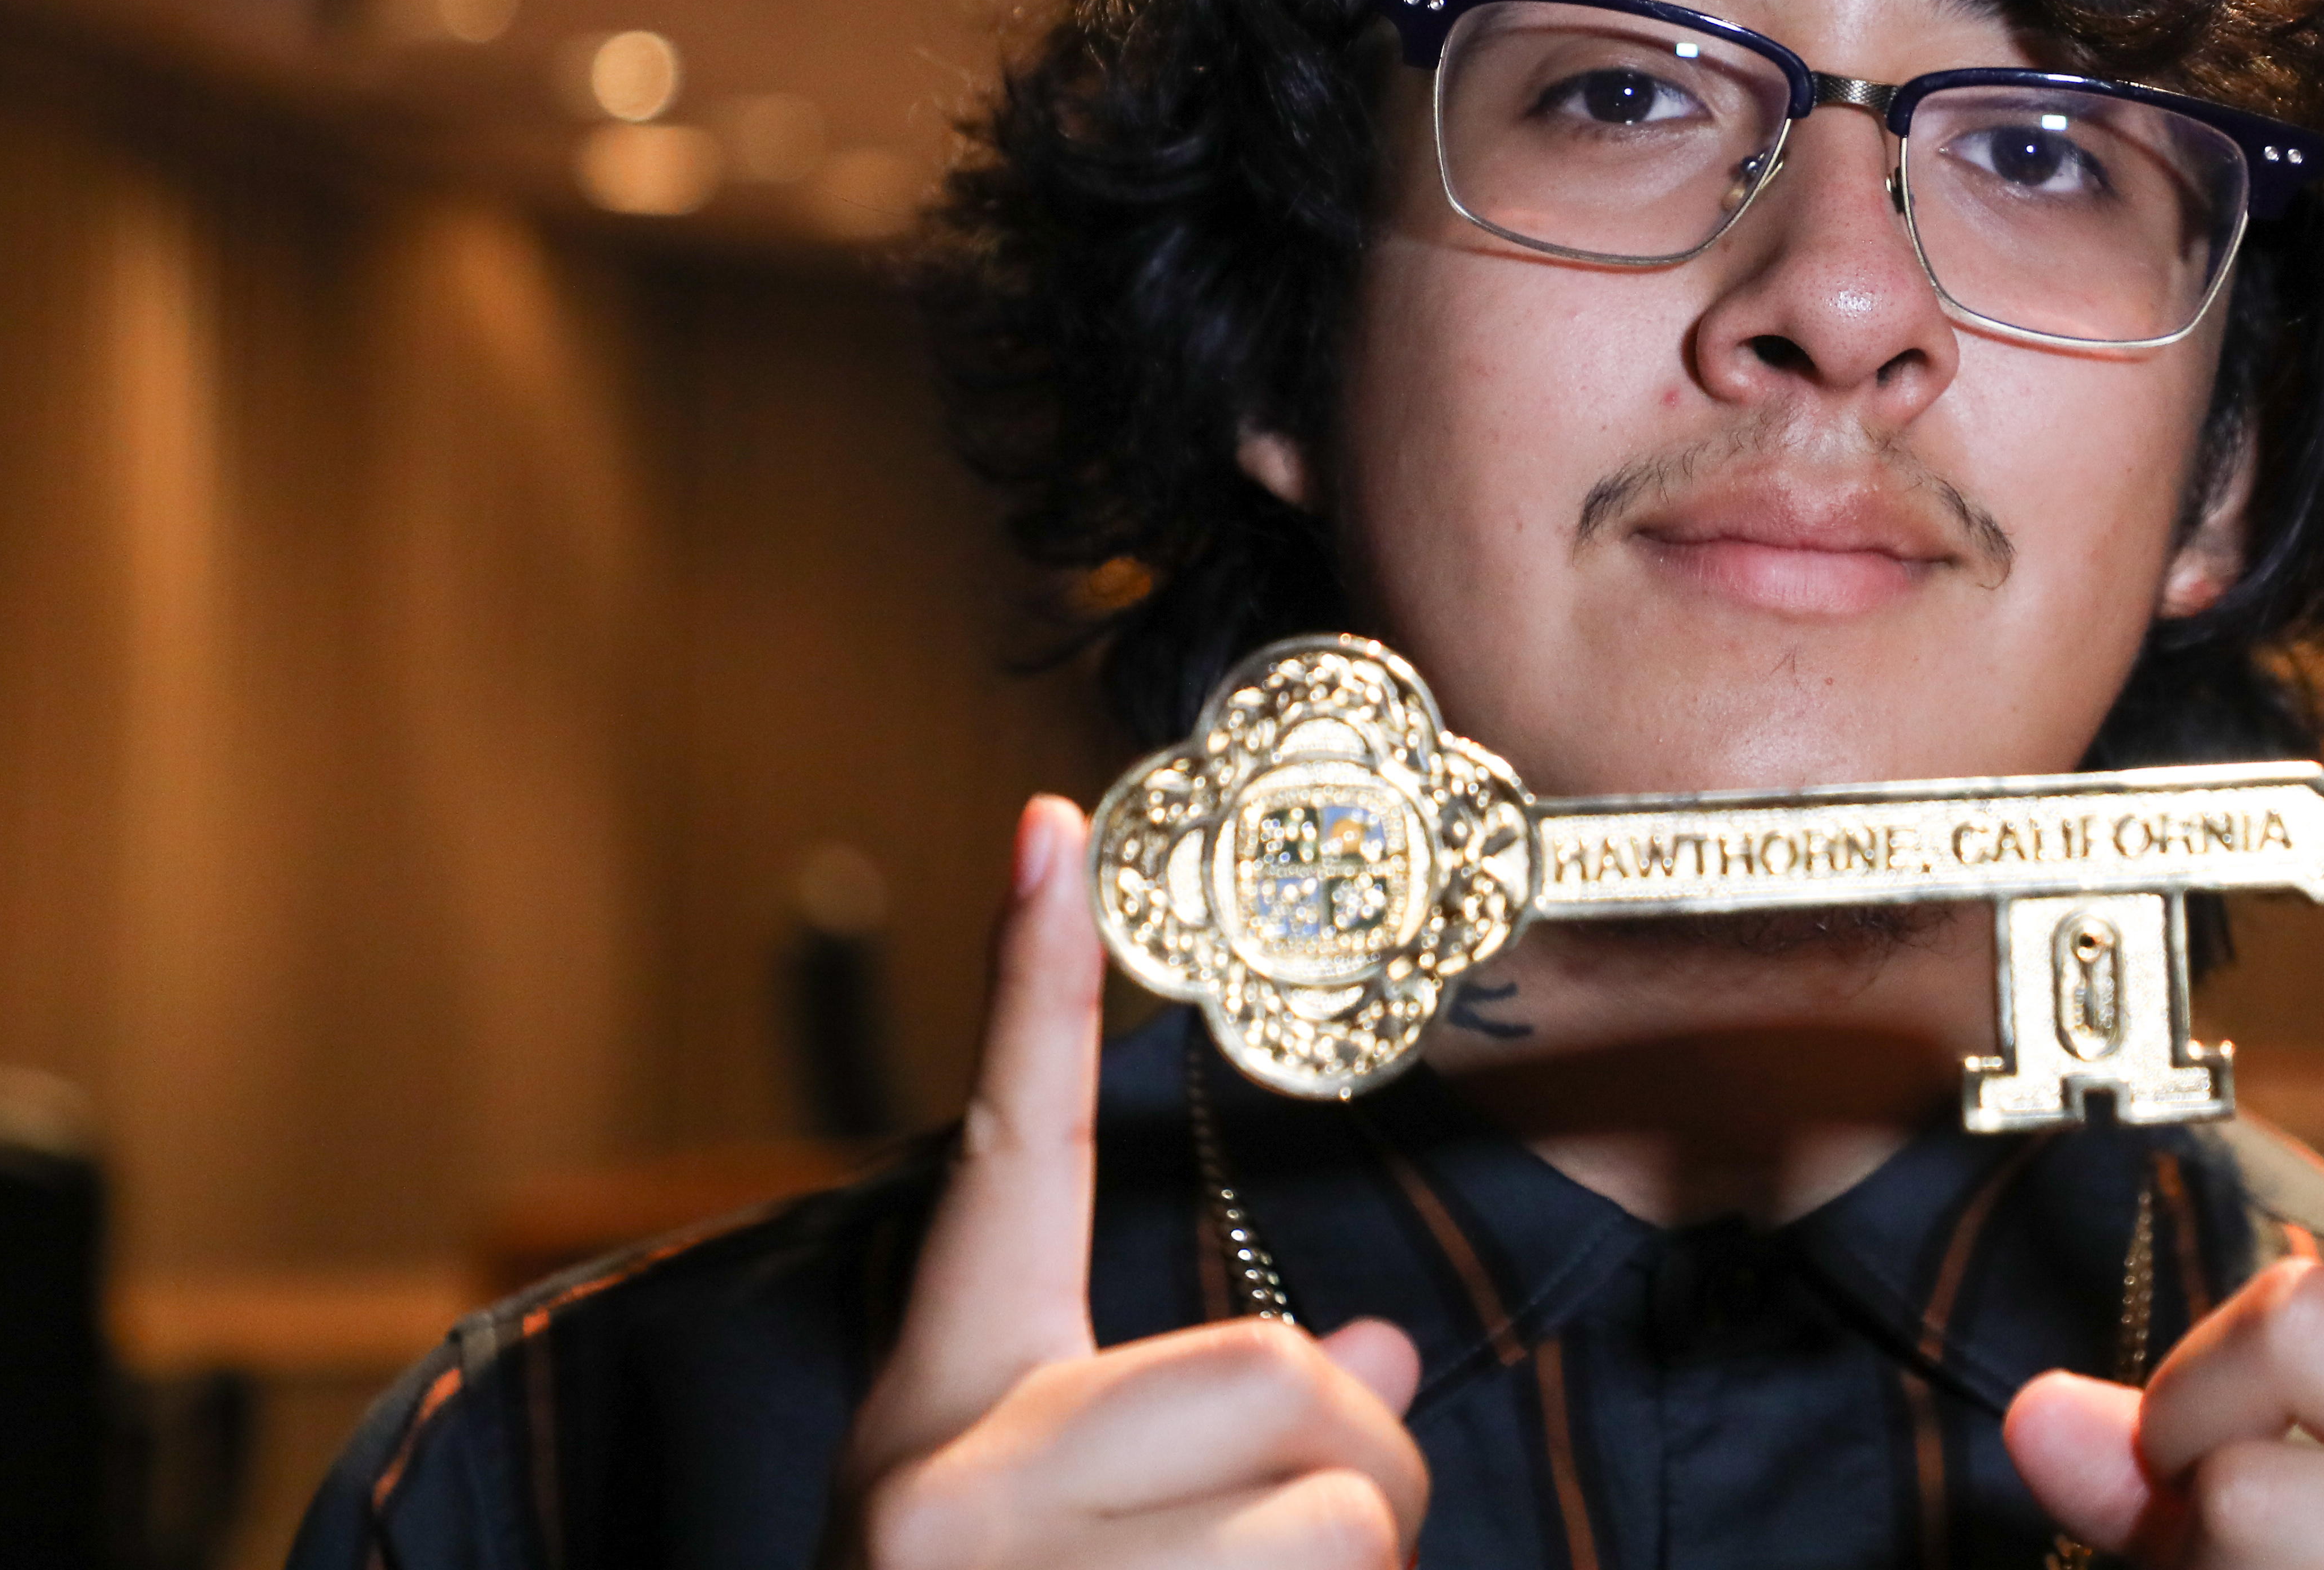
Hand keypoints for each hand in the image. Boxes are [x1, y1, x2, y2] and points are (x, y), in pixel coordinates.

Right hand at [839, 797, 1431, 1568]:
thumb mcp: (1059, 1544)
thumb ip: (1199, 1441)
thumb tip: (1382, 1357)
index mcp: (941, 1418)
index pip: (1008, 1164)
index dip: (1031, 992)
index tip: (1053, 827)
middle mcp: (951, 1484)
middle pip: (1279, 1370)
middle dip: (1369, 1462)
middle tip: (1354, 1543)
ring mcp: (1008, 1567)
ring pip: (1343, 1508)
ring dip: (1374, 1568)